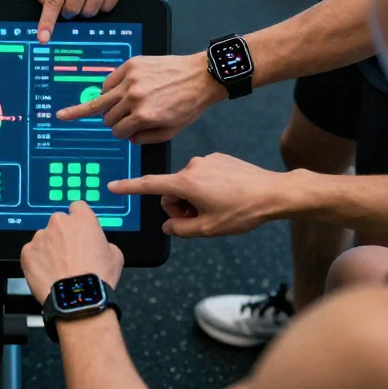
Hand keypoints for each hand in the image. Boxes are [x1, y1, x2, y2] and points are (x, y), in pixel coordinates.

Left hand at [20, 201, 124, 303]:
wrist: (78, 299)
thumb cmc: (97, 279)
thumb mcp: (115, 256)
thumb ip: (104, 243)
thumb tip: (99, 246)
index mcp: (82, 219)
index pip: (77, 207)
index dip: (79, 219)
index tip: (79, 230)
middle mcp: (59, 223)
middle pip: (58, 223)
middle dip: (62, 235)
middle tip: (69, 254)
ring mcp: (40, 237)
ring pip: (43, 239)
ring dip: (49, 249)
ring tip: (58, 269)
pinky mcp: (27, 252)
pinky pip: (31, 253)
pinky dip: (37, 262)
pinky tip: (47, 274)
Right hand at [56, 53, 225, 143]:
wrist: (201, 76)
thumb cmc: (189, 104)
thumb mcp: (171, 131)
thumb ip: (147, 138)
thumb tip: (129, 137)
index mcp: (144, 116)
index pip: (117, 131)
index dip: (121, 133)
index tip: (126, 130)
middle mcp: (133, 98)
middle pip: (107, 117)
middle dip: (114, 121)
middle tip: (122, 118)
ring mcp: (130, 80)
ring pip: (102, 99)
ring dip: (106, 106)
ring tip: (111, 105)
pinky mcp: (130, 65)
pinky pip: (108, 82)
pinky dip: (109, 89)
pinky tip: (117, 91)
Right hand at [108, 154, 291, 237]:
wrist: (274, 193)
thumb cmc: (243, 211)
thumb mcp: (209, 228)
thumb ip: (181, 229)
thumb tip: (169, 225)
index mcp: (186, 182)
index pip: (150, 185)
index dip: (129, 187)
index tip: (113, 186)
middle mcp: (193, 166)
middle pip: (171, 190)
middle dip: (180, 205)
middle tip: (200, 218)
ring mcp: (207, 160)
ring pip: (188, 184)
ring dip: (194, 198)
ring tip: (217, 208)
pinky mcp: (219, 158)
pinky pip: (203, 175)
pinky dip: (207, 188)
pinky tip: (227, 196)